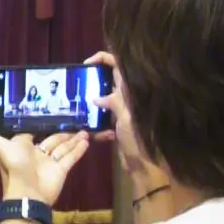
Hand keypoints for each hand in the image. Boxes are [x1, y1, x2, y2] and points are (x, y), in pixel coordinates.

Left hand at [0, 124, 91, 205]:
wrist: (27, 192)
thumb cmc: (13, 168)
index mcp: (22, 148)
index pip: (31, 135)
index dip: (38, 128)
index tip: (47, 118)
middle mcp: (37, 154)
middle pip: (52, 140)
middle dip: (62, 134)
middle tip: (75, 125)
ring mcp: (50, 162)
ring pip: (63, 148)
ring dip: (73, 140)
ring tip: (84, 131)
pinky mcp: (61, 170)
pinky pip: (71, 158)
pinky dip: (78, 150)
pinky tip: (86, 141)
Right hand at [85, 51, 168, 190]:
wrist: (146, 165)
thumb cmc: (140, 139)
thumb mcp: (127, 118)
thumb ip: (114, 103)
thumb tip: (96, 97)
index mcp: (131, 92)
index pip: (119, 65)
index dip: (103, 58)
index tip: (86, 64)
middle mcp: (127, 97)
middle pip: (109, 79)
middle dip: (93, 80)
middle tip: (78, 84)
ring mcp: (122, 110)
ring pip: (103, 98)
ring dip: (92, 102)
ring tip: (78, 106)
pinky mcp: (117, 123)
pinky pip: (102, 116)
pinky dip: (96, 121)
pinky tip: (90, 129)